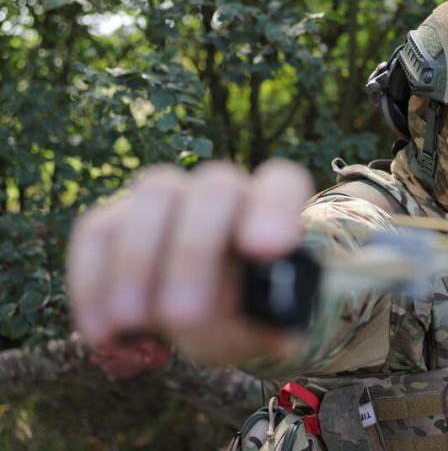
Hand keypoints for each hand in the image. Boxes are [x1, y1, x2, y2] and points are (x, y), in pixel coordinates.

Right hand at [67, 159, 313, 365]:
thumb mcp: (264, 330)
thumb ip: (272, 327)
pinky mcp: (118, 218)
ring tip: (134, 320)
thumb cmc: (244, 316)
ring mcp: (170, 197)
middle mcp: (224, 191)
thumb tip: (277, 333)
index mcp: (273, 210)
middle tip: (185, 314)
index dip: (275, 208)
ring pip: (154, 195)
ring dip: (138, 260)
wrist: (203, 317)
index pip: (282, 183)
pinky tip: (102, 329)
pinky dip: (94, 280)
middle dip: (196, 251)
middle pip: (216, 188)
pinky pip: (98, 231)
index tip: (267, 248)